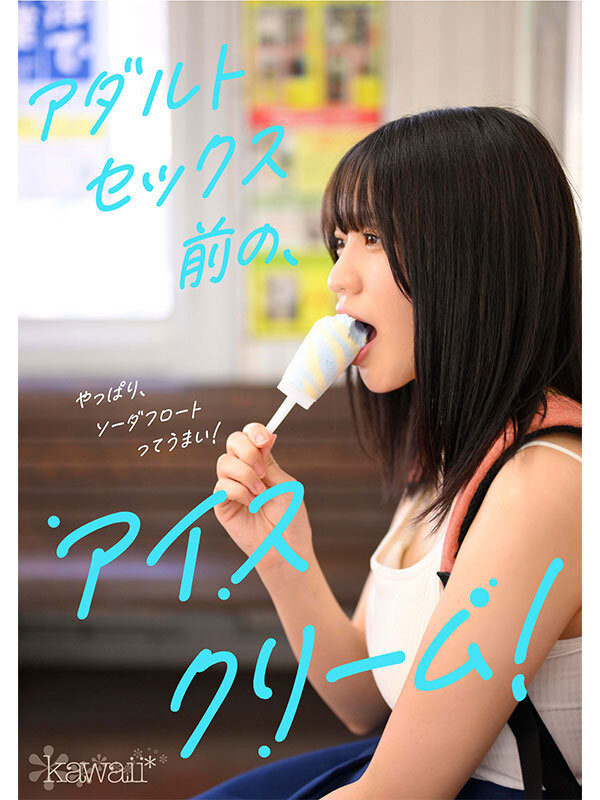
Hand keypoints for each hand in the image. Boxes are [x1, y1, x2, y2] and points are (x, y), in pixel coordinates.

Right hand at [214, 422, 312, 572]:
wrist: (286, 547)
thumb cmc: (290, 518)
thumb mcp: (286, 485)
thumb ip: (271, 462)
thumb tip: (268, 436)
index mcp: (262, 462)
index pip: (250, 435)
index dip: (254, 431)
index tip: (265, 440)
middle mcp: (244, 470)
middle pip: (232, 441)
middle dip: (247, 451)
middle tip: (263, 470)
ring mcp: (231, 486)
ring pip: (225, 462)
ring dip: (246, 475)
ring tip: (260, 494)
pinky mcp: (222, 504)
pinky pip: (222, 486)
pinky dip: (240, 492)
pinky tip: (251, 505)